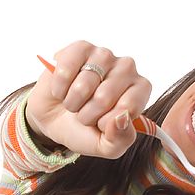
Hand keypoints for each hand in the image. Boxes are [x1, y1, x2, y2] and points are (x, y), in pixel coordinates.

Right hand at [26, 40, 151, 158]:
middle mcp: (127, 68)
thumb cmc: (85, 130)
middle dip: (88, 114)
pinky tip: (62, 90)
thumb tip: (121, 119)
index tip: (101, 125)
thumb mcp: (106, 146)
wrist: (54, 120)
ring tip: (73, 103)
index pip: (129, 106)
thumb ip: (121, 139)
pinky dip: (60, 87)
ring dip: (72, 102)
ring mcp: (104, 55)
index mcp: (139, 91)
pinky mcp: (81, 48)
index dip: (108, 122)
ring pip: (84, 84)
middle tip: (85, 114)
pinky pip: (67, 69)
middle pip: (104, 97)